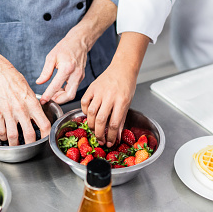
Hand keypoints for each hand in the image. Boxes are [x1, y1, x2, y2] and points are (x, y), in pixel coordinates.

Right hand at [0, 60, 50, 145]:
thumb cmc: (16, 81)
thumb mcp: (31, 93)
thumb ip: (35, 107)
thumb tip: (38, 119)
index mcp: (33, 104)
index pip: (44, 124)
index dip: (46, 135)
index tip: (45, 139)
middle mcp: (22, 110)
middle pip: (29, 135)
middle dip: (30, 145)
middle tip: (29, 147)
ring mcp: (9, 112)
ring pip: (13, 136)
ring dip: (15, 144)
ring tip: (16, 145)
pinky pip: (1, 130)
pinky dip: (3, 137)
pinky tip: (5, 136)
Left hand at [36, 27, 87, 104]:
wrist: (79, 42)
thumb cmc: (65, 47)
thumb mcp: (51, 57)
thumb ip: (46, 72)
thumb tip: (39, 82)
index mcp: (67, 68)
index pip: (56, 86)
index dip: (48, 95)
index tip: (43, 100)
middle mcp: (75, 74)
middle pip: (69, 95)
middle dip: (59, 100)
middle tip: (50, 99)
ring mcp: (80, 77)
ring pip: (72, 94)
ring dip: (62, 97)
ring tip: (53, 93)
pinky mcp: (81, 78)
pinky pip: (74, 89)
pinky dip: (66, 92)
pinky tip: (59, 88)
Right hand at [80, 32, 148, 146]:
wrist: (122, 68)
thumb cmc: (127, 86)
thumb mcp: (128, 103)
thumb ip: (121, 120)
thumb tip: (116, 137)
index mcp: (122, 101)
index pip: (114, 123)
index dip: (111, 136)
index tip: (109, 143)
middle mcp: (110, 96)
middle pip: (101, 120)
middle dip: (99, 134)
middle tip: (100, 140)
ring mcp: (99, 91)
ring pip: (91, 113)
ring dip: (91, 125)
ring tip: (94, 130)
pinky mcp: (91, 87)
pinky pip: (84, 102)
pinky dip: (84, 111)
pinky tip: (89, 115)